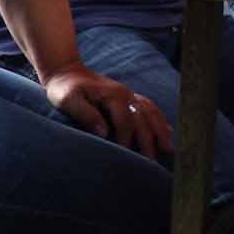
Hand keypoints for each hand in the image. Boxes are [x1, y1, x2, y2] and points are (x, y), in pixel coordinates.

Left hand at [41, 61, 172, 159]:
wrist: (66, 70)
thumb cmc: (64, 88)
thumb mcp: (69, 101)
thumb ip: (86, 115)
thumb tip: (104, 132)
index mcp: (113, 95)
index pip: (126, 121)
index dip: (127, 139)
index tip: (128, 157)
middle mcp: (125, 94)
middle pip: (143, 118)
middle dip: (150, 140)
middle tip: (153, 162)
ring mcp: (129, 94)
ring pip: (151, 112)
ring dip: (161, 129)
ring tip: (168, 148)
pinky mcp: (128, 96)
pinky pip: (149, 107)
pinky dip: (159, 119)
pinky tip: (167, 129)